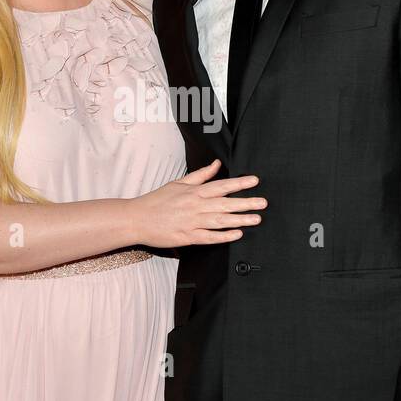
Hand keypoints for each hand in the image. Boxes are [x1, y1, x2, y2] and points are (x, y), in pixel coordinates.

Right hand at [130, 159, 264, 247]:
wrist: (137, 218)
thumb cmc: (157, 200)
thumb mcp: (178, 183)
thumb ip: (200, 175)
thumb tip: (216, 164)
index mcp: (194, 192)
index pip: (221, 185)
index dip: (239, 183)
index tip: (255, 181)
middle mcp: (195, 206)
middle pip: (225, 203)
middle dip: (246, 203)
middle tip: (263, 203)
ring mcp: (191, 222)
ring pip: (220, 220)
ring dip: (239, 219)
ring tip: (256, 219)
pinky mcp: (187, 237)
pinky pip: (209, 237)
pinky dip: (223, 236)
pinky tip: (236, 234)